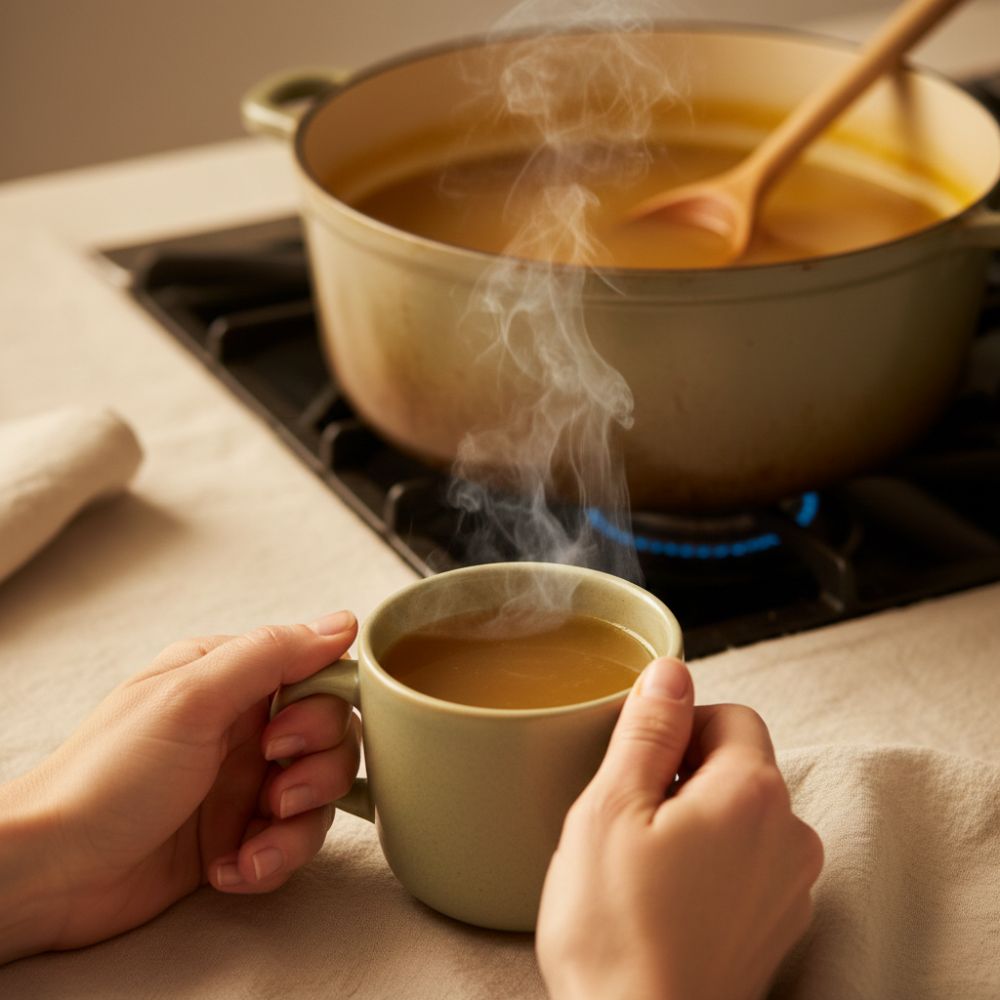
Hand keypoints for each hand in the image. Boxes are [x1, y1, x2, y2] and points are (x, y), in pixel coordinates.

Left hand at [0, 612, 360, 961]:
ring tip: (252, 844)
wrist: (51, 874)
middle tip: (274, 790)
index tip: (284, 737)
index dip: (321, 709)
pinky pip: (292, 842)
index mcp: (232, 678)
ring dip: (297, 825)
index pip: (318, 674)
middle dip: (316, 771)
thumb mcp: (191, 698)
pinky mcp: (239, 834)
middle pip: (332, 736)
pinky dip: (271, 860)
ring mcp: (243, 782)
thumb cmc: (106, 776)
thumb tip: (344, 622)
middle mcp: (244, 726)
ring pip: (320, 793)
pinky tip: (229, 869)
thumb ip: (271, 654)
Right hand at [536, 657, 822, 999]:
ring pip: (742, 816)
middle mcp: (790, 836)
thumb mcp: (611, 808)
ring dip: (697, 821)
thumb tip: (671, 672)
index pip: (730, 715)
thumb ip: (648, 730)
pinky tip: (665, 902)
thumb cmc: (615, 931)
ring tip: (644, 866)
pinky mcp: (776, 929)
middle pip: (740, 765)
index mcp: (752, 793)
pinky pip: (748, 865)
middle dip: (685, 775)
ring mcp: (789, 888)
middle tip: (630, 821)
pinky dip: (712, 866)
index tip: (637, 769)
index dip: (676, 729)